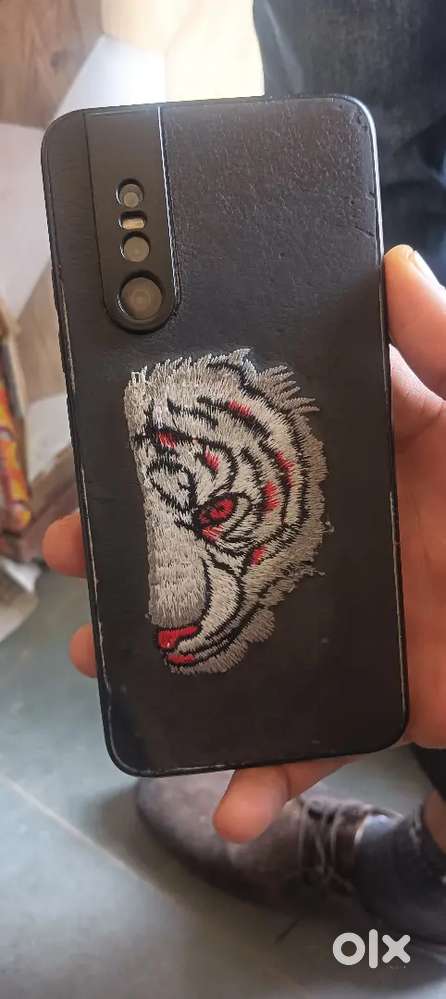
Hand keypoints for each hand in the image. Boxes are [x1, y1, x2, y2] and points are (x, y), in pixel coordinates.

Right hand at [43, 245, 445, 842]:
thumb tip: (390, 269)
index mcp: (369, 469)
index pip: (261, 446)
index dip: (188, 446)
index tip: (120, 446)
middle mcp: (342, 543)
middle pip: (222, 541)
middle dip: (142, 547)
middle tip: (78, 548)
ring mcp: (347, 624)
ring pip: (236, 636)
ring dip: (164, 655)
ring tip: (98, 659)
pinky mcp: (366, 696)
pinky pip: (305, 738)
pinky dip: (266, 773)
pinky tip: (232, 803)